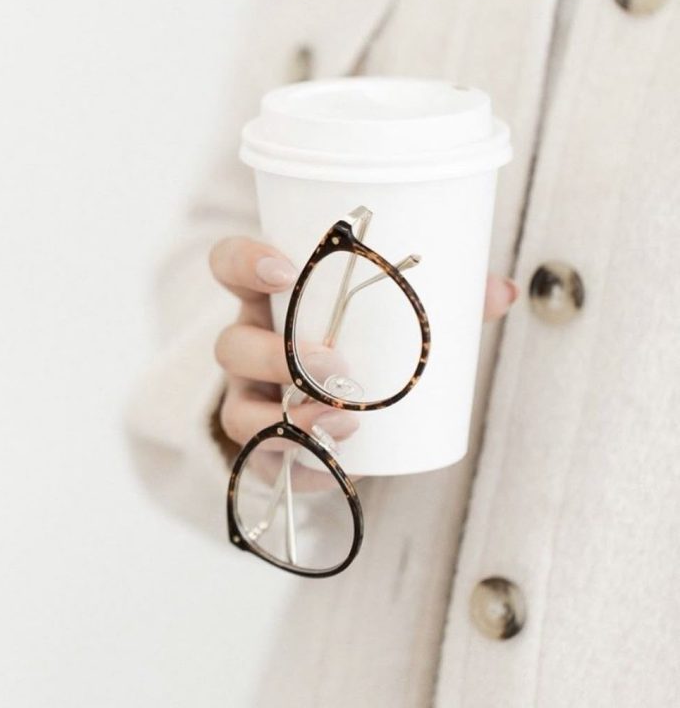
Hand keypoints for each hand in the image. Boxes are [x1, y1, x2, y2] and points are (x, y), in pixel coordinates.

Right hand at [208, 236, 519, 453]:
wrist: (342, 403)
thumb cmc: (364, 339)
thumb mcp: (396, 311)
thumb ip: (446, 295)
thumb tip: (502, 292)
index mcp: (271, 299)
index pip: (230, 266)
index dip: (245, 262)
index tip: (284, 270)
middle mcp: (249, 347)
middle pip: (230, 346)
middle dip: (277, 356)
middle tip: (335, 364)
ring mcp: (249, 402)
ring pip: (238, 412)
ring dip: (288, 420)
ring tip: (346, 421)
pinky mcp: (265, 451)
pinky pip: (264, 467)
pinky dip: (299, 469)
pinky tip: (337, 468)